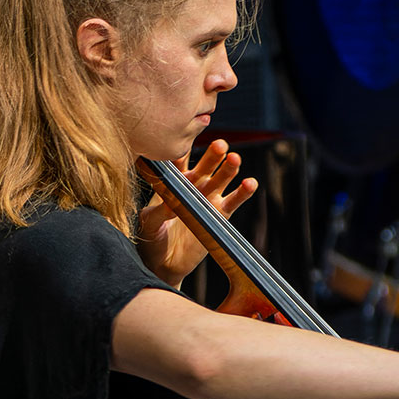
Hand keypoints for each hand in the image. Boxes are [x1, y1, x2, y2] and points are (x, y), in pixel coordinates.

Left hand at [137, 139, 257, 287]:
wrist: (164, 263)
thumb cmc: (150, 239)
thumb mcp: (148, 222)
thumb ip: (159, 210)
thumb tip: (172, 203)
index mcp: (172, 183)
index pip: (179, 161)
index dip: (185, 149)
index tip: (190, 135)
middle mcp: (193, 188)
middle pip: (205, 166)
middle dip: (213, 155)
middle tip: (220, 145)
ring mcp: (208, 200)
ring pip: (222, 180)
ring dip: (229, 169)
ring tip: (234, 159)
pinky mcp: (220, 215)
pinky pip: (234, 201)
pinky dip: (243, 192)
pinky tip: (249, 183)